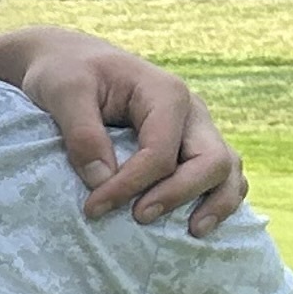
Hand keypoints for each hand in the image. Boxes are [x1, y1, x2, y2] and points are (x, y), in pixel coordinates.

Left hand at [0, 30, 245, 232]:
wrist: (70, 61)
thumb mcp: (64, 92)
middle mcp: (191, 111)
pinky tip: (197, 224)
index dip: (130, 185)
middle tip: (138, 219)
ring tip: (192, 232)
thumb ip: (82, 134)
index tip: (93, 207)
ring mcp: (196, 129)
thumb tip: (103, 180)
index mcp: (165, 93)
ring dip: (216, 202)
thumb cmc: (65, 72)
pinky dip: (218, 199)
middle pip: (211, 160)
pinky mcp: (190, 145)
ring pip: (228, 169)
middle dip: (178, 195)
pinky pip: (221, 175)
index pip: (161, 152)